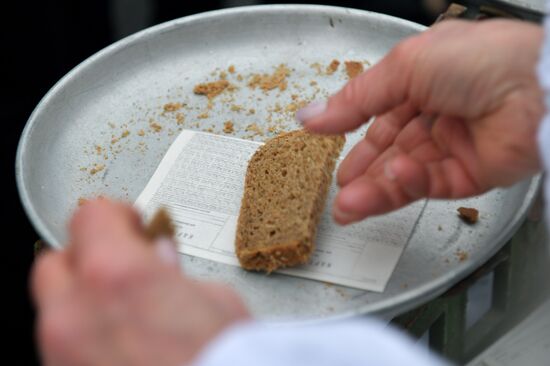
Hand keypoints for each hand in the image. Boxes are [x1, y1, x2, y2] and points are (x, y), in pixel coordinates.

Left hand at [32, 199, 248, 365]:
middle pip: (54, 262)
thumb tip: (160, 263)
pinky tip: (125, 352)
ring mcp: (63, 359)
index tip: (131, 226)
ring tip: (127, 317)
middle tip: (123, 268)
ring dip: (84, 304)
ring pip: (54, 312)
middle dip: (87, 259)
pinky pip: (65, 352)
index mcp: (117, 276)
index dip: (115, 215)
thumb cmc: (227, 363)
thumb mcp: (217, 304)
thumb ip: (176, 276)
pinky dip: (87, 342)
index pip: (90, 216)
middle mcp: (75, 316)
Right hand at [298, 20, 543, 223]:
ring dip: (374, 190)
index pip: (379, 114)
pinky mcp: (471, 175)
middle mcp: (438, 114)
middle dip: (360, 173)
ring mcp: (454, 146)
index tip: (322, 143)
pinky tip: (391, 180)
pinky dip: (408, 184)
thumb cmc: (482, 60)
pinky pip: (430, 184)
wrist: (539, 90)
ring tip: (346, 206)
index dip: (351, 131)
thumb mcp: (404, 66)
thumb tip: (313, 115)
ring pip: (404, 174)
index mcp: (424, 81)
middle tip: (336, 192)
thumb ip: (356, 98)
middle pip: (389, 150)